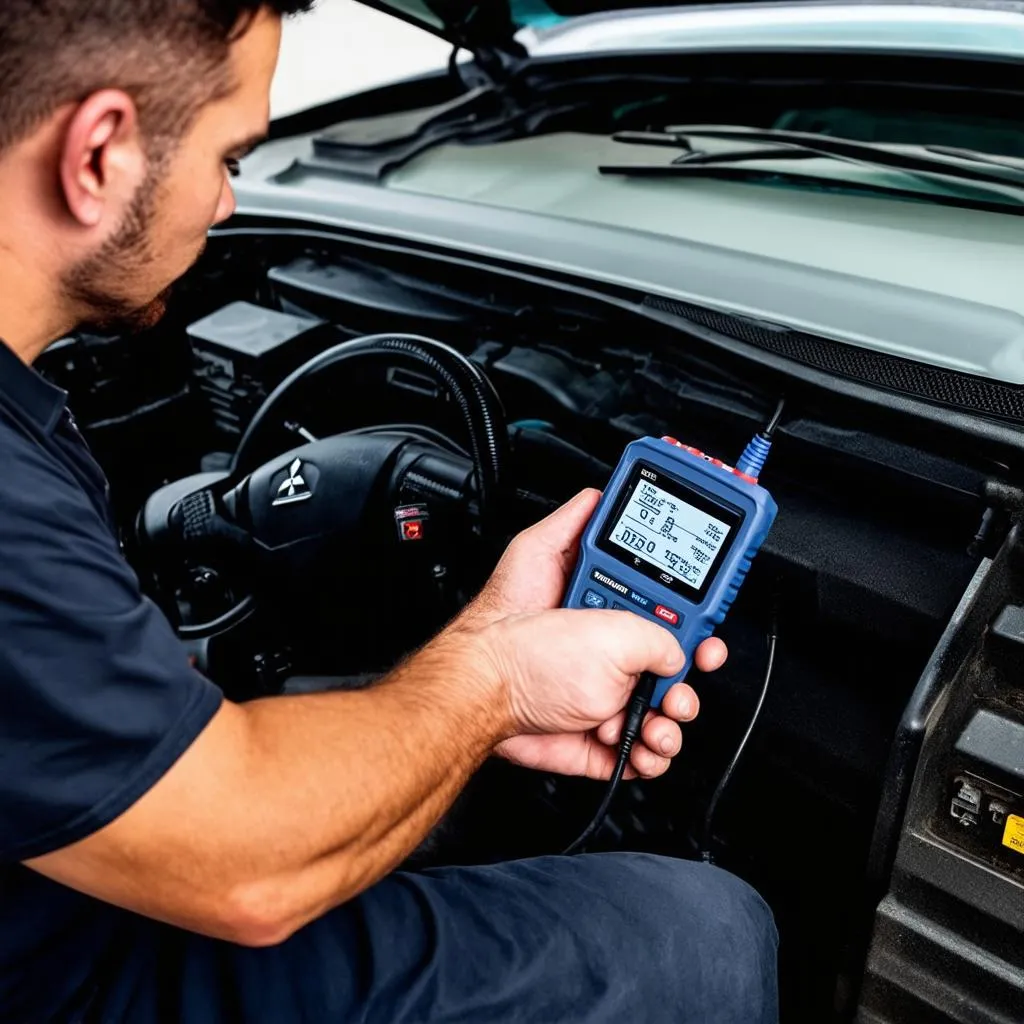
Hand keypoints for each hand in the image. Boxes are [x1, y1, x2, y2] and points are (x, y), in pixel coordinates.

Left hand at [462, 489, 727, 779]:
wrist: (483, 694)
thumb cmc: (513, 634)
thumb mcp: (563, 562)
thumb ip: (613, 560)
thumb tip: (652, 575)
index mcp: (608, 610)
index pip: (668, 617)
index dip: (695, 629)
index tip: (705, 641)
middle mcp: (608, 653)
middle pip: (673, 670)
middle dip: (688, 683)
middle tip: (682, 689)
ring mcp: (602, 698)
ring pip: (662, 716)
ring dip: (671, 724)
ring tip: (659, 723)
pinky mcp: (594, 739)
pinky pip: (640, 754)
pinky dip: (651, 757)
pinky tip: (643, 746)